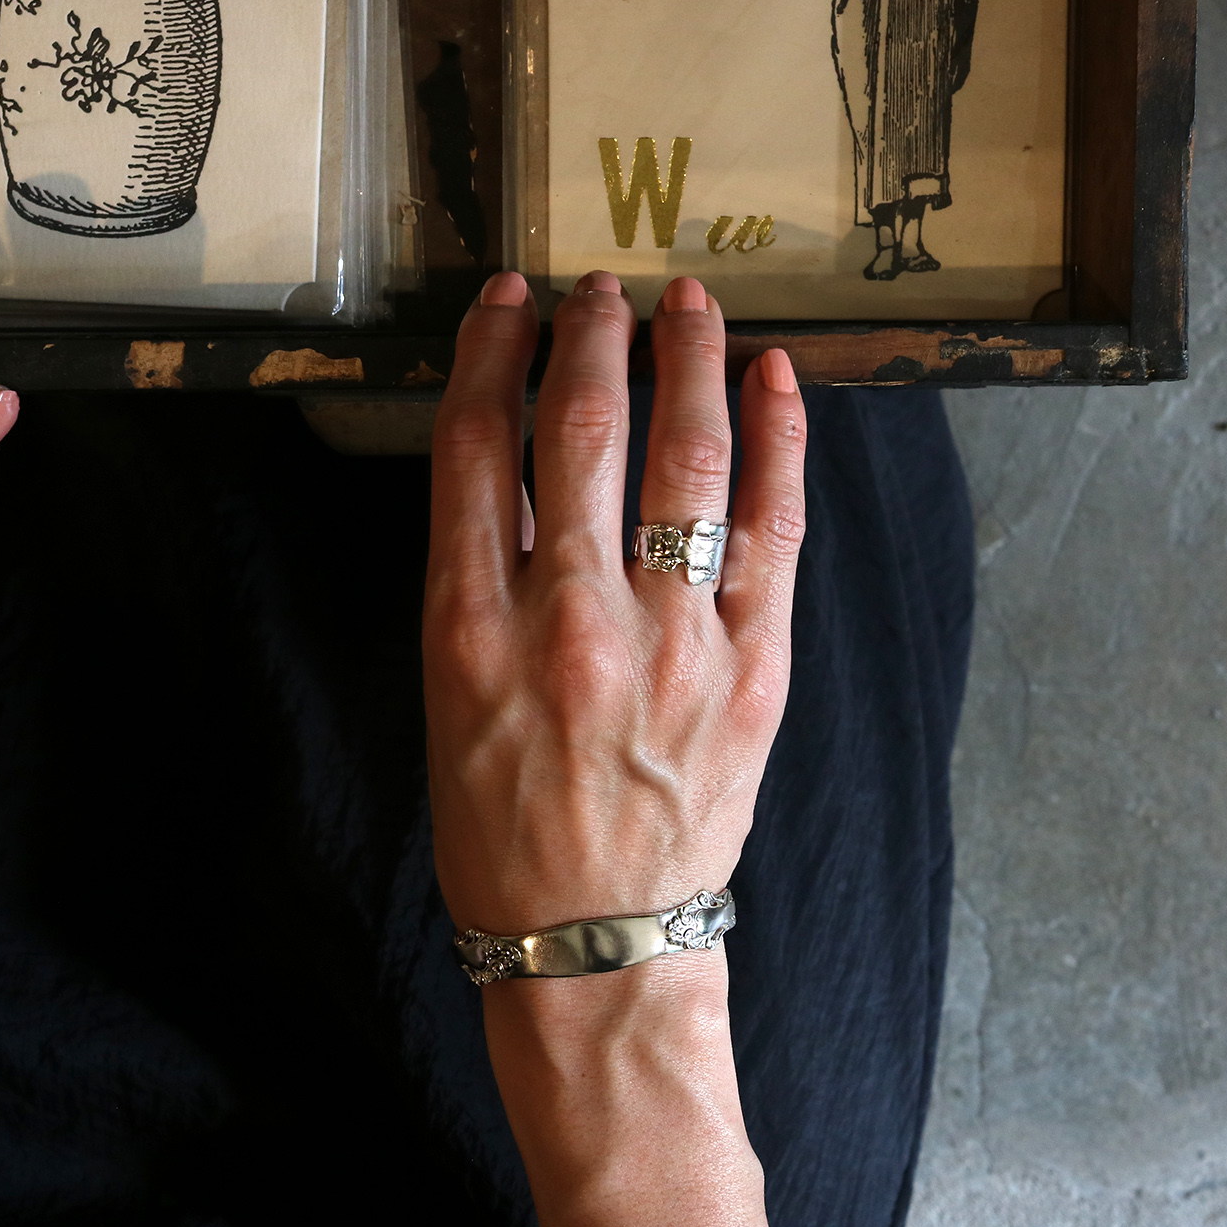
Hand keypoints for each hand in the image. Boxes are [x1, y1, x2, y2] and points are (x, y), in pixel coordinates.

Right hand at [425, 270, 806, 935]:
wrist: (597, 940)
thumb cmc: (502, 828)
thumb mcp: (447, 702)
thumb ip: (477, 583)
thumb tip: (518, 466)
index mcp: (471, 627)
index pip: (477, 447)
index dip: (491, 351)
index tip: (508, 300)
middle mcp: (570, 616)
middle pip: (582, 428)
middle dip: (591, 333)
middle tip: (600, 286)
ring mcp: (674, 638)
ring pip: (687, 458)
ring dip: (688, 359)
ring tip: (688, 300)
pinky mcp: (755, 665)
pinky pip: (773, 526)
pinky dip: (779, 439)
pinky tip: (773, 378)